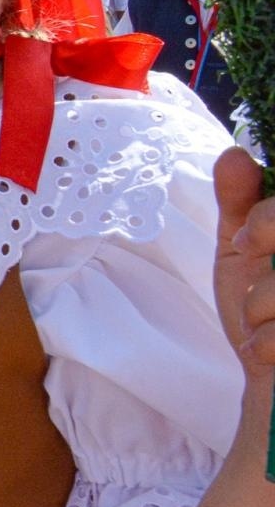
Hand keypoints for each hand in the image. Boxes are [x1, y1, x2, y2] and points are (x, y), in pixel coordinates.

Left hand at [213, 148, 274, 410]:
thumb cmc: (264, 318)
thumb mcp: (244, 256)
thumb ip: (243, 206)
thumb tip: (235, 155)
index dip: (269, 220)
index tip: (244, 239)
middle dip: (267, 259)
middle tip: (249, 280)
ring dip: (264, 306)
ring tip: (259, 325)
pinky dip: (270, 342)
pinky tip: (265, 350)